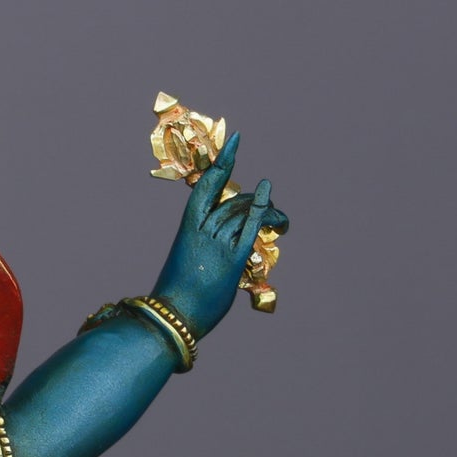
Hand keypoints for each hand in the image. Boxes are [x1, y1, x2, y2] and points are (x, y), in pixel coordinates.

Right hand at [150, 134, 288, 336]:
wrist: (174, 316)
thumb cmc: (178, 295)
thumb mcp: (189, 263)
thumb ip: (208, 249)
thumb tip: (232, 249)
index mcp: (188, 228)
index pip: (208, 186)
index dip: (224, 161)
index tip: (236, 140)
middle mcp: (203, 229)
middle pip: (233, 199)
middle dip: (253, 198)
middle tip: (268, 206)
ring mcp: (218, 242)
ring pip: (245, 211)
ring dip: (268, 212)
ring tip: (282, 223)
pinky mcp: (233, 258)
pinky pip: (250, 227)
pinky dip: (263, 208)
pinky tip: (272, 195)